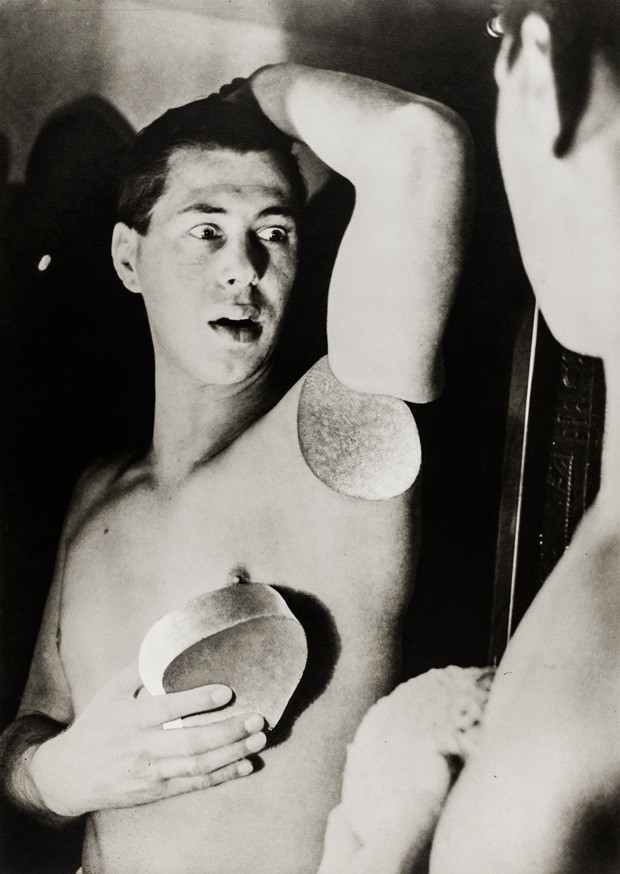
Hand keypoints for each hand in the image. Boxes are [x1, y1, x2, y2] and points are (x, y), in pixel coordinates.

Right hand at [28, 662, 265, 815]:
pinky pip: (194, 785)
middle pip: (192, 741)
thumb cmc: (96, 726)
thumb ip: (140, 668)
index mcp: (132, 718)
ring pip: (198, 765)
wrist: (70, 775)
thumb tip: (168, 640)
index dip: (198, 701)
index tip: (226, 692)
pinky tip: (246, 765)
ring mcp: (152, 772)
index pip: (169, 709)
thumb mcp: (111, 692)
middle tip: (257, 718)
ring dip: (233, 753)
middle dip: (228, 730)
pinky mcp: (157, 791)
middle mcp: (144, 747)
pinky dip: (222, 776)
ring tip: (259, 739)